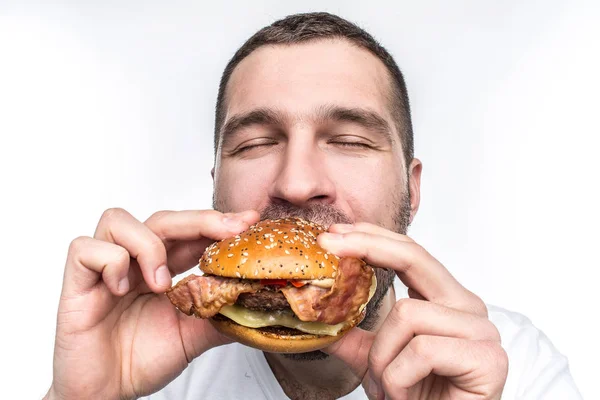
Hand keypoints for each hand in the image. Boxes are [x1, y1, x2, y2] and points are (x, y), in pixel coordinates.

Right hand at [46, 208, 258, 399]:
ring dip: (148, 246)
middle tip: (229, 231)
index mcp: (161, 269)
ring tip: (160, 284)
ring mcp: (104, 269)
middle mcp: (133, 262)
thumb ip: (220, 316)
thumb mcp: (192, 336)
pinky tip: (121, 290)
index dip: (216, 223)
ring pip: (118, 220)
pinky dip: (109, 262)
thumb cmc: (141, 360)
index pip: (189, 232)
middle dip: (199, 220)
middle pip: (162, 219)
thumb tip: (258, 303)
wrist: (106, 392)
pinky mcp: (76, 283)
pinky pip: (85, 249)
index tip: (247, 221)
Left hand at [318, 223, 507, 399]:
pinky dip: (400, 377)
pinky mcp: (488, 358)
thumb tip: (311, 314)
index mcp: (445, 300)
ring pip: (407, 315)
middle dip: (367, 247)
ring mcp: (481, 331)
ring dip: (383, 357)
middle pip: (414, 258)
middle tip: (329, 245)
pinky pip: (423, 350)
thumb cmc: (417, 398)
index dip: (372, 238)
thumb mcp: (374, 360)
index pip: (409, 254)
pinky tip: (408, 395)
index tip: (334, 234)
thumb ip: (350, 334)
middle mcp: (467, 307)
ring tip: (391, 386)